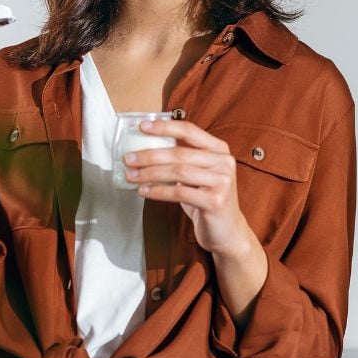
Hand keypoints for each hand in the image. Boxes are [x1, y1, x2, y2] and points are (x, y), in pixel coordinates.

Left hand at [123, 120, 253, 257]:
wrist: (228, 230)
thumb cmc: (207, 199)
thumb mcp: (198, 174)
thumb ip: (182, 160)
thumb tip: (144, 151)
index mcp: (219, 149)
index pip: (189, 131)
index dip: (164, 127)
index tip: (142, 127)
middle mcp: (224, 162)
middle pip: (180, 153)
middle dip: (150, 155)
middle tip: (129, 158)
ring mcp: (222, 181)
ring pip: (178, 172)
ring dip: (150, 173)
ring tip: (132, 175)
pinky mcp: (216, 201)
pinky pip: (180, 193)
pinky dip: (158, 191)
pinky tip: (144, 191)